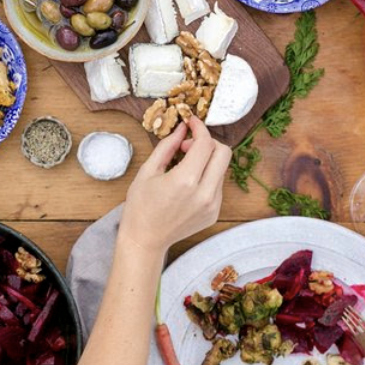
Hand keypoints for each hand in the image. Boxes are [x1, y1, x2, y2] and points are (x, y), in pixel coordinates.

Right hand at [119, 118, 231, 256]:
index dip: (199, 128)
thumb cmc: (140, 206)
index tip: (191, 123)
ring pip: (222, 168)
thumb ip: (167, 146)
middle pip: (224, 153)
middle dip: (208, 142)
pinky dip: (207, 176)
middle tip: (188, 147)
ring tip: (185, 166)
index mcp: (185, 181)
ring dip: (208, 160)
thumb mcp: (148, 171)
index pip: (205, 144)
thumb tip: (182, 128)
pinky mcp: (214, 213)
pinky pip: (218, 185)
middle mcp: (204, 194)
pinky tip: (188, 183)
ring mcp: (212, 205)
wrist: (145, 240)